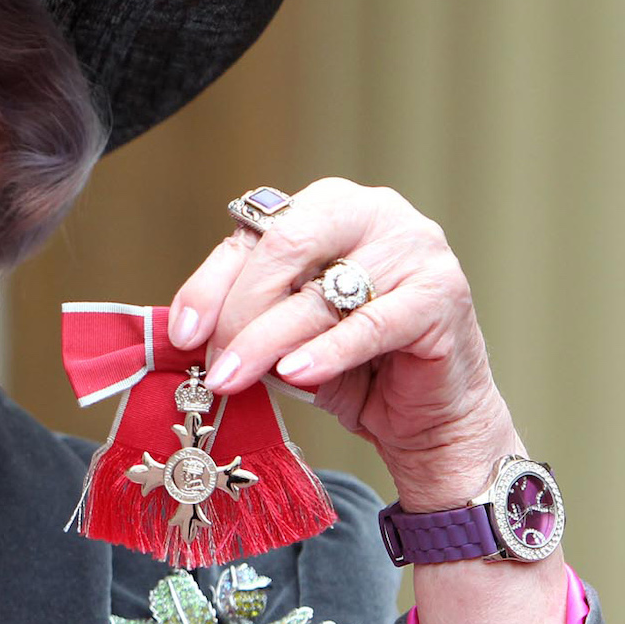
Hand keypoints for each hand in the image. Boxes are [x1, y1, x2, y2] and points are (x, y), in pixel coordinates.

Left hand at [168, 178, 517, 512]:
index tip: (182, 333)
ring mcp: (415, 247)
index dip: (210, 283)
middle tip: (215, 363)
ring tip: (233, 378)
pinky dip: (326, 351)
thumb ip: (246, 319)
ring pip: (322, 291)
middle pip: (286, 245)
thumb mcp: (286, 338)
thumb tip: (188, 329)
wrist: (431, 417)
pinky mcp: (442, 294)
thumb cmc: (356, 369)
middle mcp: (373, 211)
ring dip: (267, 340)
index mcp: (328, 206)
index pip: (255, 233)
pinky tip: (294, 373)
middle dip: (238, 309)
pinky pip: (370, 323)